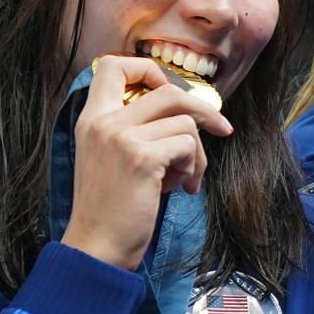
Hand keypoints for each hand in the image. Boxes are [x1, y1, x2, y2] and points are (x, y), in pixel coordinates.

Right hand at [61, 55, 233, 270]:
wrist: (97, 247)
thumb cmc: (111, 209)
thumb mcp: (112, 159)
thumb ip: (137, 131)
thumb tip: (187, 117)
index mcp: (91, 118)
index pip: (113, 66)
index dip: (148, 70)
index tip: (169, 93)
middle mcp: (103, 121)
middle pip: (167, 91)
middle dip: (203, 110)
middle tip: (221, 129)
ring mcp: (121, 137)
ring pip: (184, 122)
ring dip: (196, 153)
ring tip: (185, 180)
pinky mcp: (142, 158)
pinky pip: (187, 145)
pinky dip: (193, 167)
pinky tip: (182, 189)